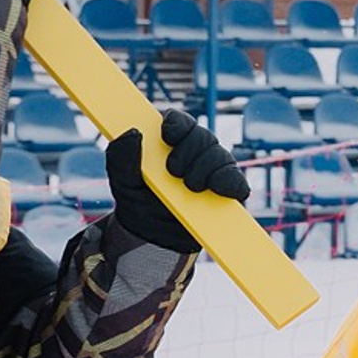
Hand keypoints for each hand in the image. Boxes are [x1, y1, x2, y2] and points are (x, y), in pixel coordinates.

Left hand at [106, 111, 250, 252]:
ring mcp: (214, 170)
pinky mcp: (227, 191)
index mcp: (170, 141)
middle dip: (189, 153)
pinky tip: (217, 188)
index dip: (177, 124)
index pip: (179, 121)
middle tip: (174, 172)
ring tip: (189, 188)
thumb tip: (133, 132)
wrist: (154, 237)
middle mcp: (195, 151)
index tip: (168, 135)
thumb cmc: (138, 202)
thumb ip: (121, 156)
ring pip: (221, 155)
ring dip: (205, 170)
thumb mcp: (121, 181)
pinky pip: (237, 181)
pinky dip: (230, 183)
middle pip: (203, 136)